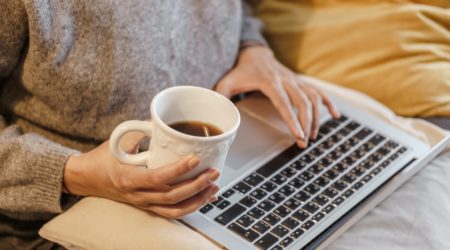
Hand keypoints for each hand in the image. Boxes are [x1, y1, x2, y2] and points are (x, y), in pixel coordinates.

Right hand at [64, 132, 218, 218]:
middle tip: (213, 172)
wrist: (88, 178)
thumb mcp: (119, 141)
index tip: (195, 158)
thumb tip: (164, 120)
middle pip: (171, 196)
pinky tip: (203, 197)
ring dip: (197, 199)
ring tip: (213, 186)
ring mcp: (143, 203)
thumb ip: (141, 131)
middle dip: (196, 185)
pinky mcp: (148, 206)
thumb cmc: (103, 158)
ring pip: (174, 209)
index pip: (157, 178)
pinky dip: (190, 206)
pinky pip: (171, 212)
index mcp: (128, 178)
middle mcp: (137, 195)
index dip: (178, 170)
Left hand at [216, 46, 339, 147]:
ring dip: (316, 117)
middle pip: (303, 102)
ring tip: (313, 136)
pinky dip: (328, 103)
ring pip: (313, 98)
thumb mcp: (227, 82)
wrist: (255, 54)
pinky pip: (318, 91)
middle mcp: (286, 80)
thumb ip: (221, 97)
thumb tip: (217, 113)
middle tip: (305, 142)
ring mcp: (295, 80)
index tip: (299, 135)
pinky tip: (335, 115)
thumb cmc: (241, 71)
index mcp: (270, 82)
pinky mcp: (300, 82)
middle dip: (307, 123)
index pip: (285, 103)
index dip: (293, 120)